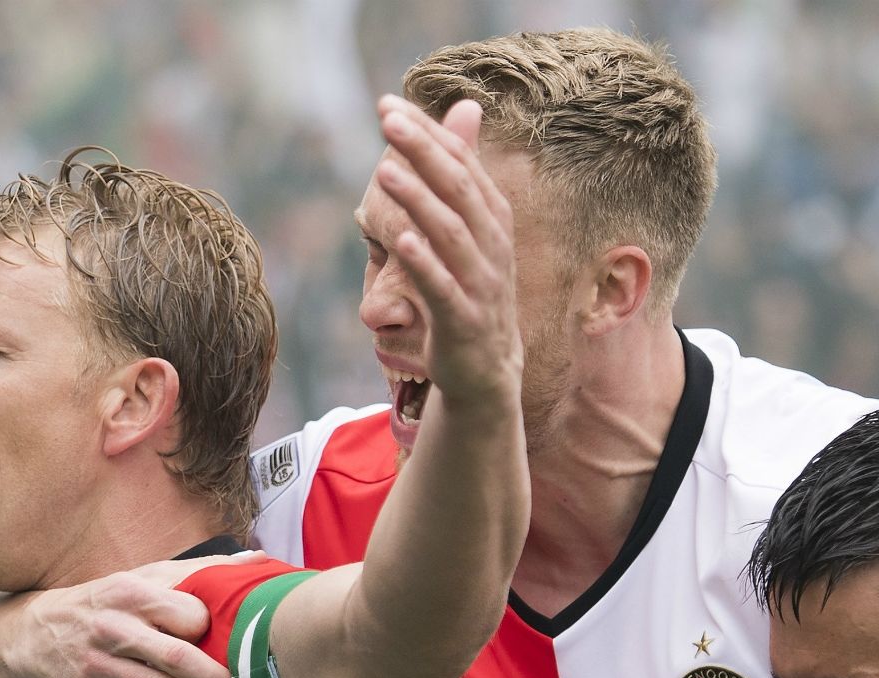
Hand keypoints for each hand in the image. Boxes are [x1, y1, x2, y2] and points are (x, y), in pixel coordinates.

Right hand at [2, 552, 264, 677]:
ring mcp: (101, 666)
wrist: (36, 634)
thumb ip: (200, 572)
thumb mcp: (144, 577)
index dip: (213, 628)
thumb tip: (258, 561)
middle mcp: (114, 629)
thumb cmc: (107, 602)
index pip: (186, 614)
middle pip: (176, 659)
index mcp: (131, 593)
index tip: (237, 640)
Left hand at [373, 94, 521, 405]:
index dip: (429, 132)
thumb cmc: (469, 292)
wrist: (486, 370)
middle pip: (458, 189)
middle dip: (423, 151)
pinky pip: (443, 288)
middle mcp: (493, 245)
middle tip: (387, 120)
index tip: (390, 104)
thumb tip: (462, 110)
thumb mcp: (468, 232)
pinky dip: (423, 263)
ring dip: (418, 200)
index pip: (462, 163)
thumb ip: (458, 177)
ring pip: (451, 233)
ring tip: (385, 170)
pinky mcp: (464, 320)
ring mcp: (481, 284)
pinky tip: (399, 241)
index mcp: (492, 219)